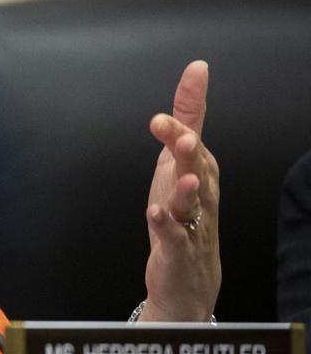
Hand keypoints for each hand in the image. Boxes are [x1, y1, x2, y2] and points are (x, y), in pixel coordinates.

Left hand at [139, 60, 221, 321]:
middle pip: (197, 165)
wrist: (187, 284)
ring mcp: (192, 224)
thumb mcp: (173, 176)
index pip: (198, 130)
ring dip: (185, 188)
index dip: (196, 101)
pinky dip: (165, 225)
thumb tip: (169, 104)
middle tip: (181, 132)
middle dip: (190, 148)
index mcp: (198, 172)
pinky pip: (173, 237)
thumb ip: (174, 140)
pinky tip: (154, 214)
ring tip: (179, 173)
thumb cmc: (181, 222)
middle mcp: (200, 195)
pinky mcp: (178, 251)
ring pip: (192, 203)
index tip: (197, 69)